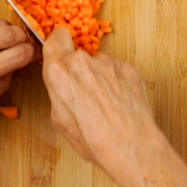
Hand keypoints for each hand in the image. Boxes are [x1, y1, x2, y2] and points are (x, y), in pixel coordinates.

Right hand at [42, 28, 186, 186]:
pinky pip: (117, 70)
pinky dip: (118, 82)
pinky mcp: (128, 67)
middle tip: (85, 95)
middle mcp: (82, 61)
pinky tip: (120, 102)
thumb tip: (63, 87)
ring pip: (99, 64)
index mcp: (59, 73)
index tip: (61, 53)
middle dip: (79, 71)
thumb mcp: (60, 121)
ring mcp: (108, 62)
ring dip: (100, 77)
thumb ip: (58, 93)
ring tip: (106, 104)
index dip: (58, 47)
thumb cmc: (93, 140)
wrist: (131, 147)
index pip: (55, 39)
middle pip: (77, 56)